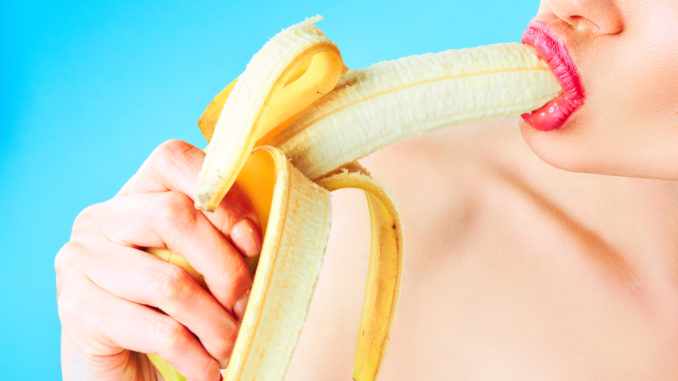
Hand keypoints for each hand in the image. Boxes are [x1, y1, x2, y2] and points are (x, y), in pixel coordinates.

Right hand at [55, 140, 262, 380]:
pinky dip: (196, 357)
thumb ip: (223, 241)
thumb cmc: (173, 311)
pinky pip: (157, 329)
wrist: (123, 371)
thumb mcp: (201, 266)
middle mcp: (99, 219)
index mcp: (134, 196)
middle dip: (226, 267)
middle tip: (244, 305)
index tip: (252, 240)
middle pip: (174, 215)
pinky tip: (210, 370)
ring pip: (170, 282)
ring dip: (217, 325)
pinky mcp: (76, 309)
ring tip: (231, 346)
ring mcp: (80, 261)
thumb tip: (253, 238)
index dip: (222, 193)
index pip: (173, 159)